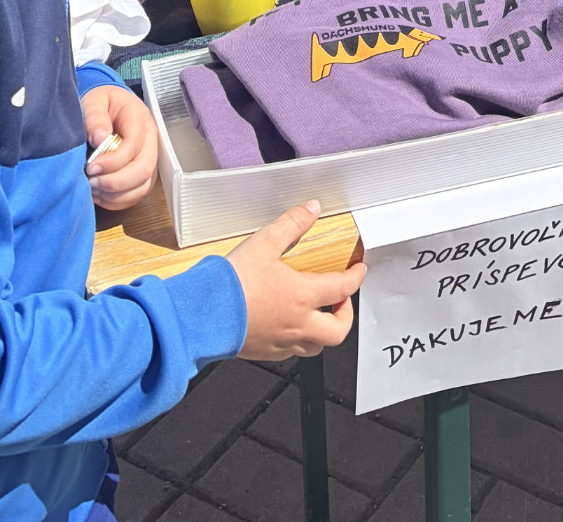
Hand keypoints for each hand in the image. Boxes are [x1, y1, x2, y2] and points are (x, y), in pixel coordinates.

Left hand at [81, 86, 158, 211]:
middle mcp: (150, 140)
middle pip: (144, 169)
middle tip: (91, 182)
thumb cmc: (101, 103)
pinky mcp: (143, 174)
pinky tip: (99, 194)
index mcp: (139, 118)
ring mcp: (149, 158)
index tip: (90, 166)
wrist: (108, 105)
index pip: (134, 145)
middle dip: (116, 182)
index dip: (113, 161)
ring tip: (93, 189)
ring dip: (116, 194)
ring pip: (143, 186)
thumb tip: (100, 139)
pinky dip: (118, 201)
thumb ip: (95, 117)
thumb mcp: (93, 101)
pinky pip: (137, 195)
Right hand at [227, 202, 365, 359]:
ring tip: (318, 314)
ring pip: (316, 347)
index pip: (343, 289)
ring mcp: (282, 342)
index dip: (356, 278)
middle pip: (338, 331)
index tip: (359, 271)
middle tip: (342, 301)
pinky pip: (292, 353)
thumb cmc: (232, 283)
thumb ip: (291, 224)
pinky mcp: (265, 352)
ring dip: (323, 331)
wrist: (202, 316)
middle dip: (346, 315)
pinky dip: (299, 340)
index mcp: (302, 296)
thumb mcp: (264, 242)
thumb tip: (312, 209)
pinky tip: (288, 325)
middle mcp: (297, 324)